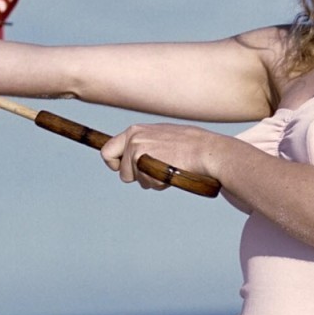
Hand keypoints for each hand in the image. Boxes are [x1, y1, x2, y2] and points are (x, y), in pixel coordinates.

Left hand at [100, 123, 218, 190]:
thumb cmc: (191, 146)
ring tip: (169, 168)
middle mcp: (132, 138)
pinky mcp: (143, 162)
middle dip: (136, 176)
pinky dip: (158, 183)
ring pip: (134, 179)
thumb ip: (146, 144)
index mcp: (135, 131)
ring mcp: (136, 150)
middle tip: (155, 172)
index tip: (122, 170)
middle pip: (121, 171)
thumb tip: (135, 158)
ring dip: (151, 180)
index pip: (107, 150)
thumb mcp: (163, 136)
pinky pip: (146, 182)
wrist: (206, 150)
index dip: (114, 164)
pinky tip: (171, 172)